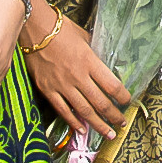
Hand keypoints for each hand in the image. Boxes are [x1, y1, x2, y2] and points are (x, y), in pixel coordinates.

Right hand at [24, 12, 131, 137]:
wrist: (34, 29)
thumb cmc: (61, 29)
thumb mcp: (85, 37)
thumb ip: (94, 54)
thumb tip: (103, 64)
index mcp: (90, 62)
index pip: (112, 85)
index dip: (122, 96)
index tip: (127, 101)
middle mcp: (78, 76)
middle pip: (100, 102)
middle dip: (114, 116)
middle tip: (122, 123)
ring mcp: (62, 85)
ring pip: (84, 111)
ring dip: (98, 124)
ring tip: (108, 133)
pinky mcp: (48, 90)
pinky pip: (63, 110)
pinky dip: (73, 122)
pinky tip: (82, 130)